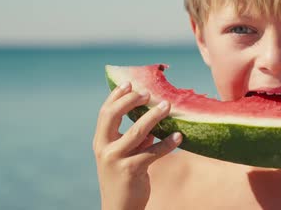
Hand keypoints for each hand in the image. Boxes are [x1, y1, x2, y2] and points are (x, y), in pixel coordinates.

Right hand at [93, 81, 182, 209]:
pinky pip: (152, 153)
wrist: (119, 208)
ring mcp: (115, 159)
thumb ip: (135, 137)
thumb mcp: (125, 154)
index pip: (105, 112)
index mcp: (101, 141)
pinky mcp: (130, 171)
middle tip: (149, 93)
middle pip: (112, 116)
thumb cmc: (125, 177)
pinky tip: (179, 137)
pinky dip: (167, 143)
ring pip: (136, 132)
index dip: (116, 96)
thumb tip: (154, 120)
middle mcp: (104, 148)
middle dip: (130, 101)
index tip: (130, 83)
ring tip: (168, 106)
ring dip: (153, 117)